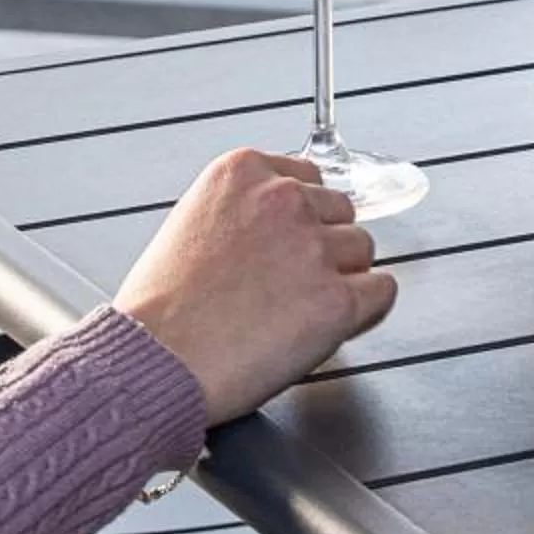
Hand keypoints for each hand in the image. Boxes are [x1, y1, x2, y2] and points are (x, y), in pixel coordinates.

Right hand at [116, 149, 395, 419]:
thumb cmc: (157, 312)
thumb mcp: (189, 224)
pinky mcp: (335, 300)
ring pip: (362, 249)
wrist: (152, 363)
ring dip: (341, 278)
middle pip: (339, 212)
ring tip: (297, 311)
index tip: (286, 246)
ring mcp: (313, 247)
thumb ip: (240, 211)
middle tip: (288, 286)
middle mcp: (283, 198)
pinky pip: (381, 292)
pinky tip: (333, 325)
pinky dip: (366, 311)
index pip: (306, 179)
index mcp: (243, 171)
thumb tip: (274, 228)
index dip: (300, 220)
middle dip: (321, 246)